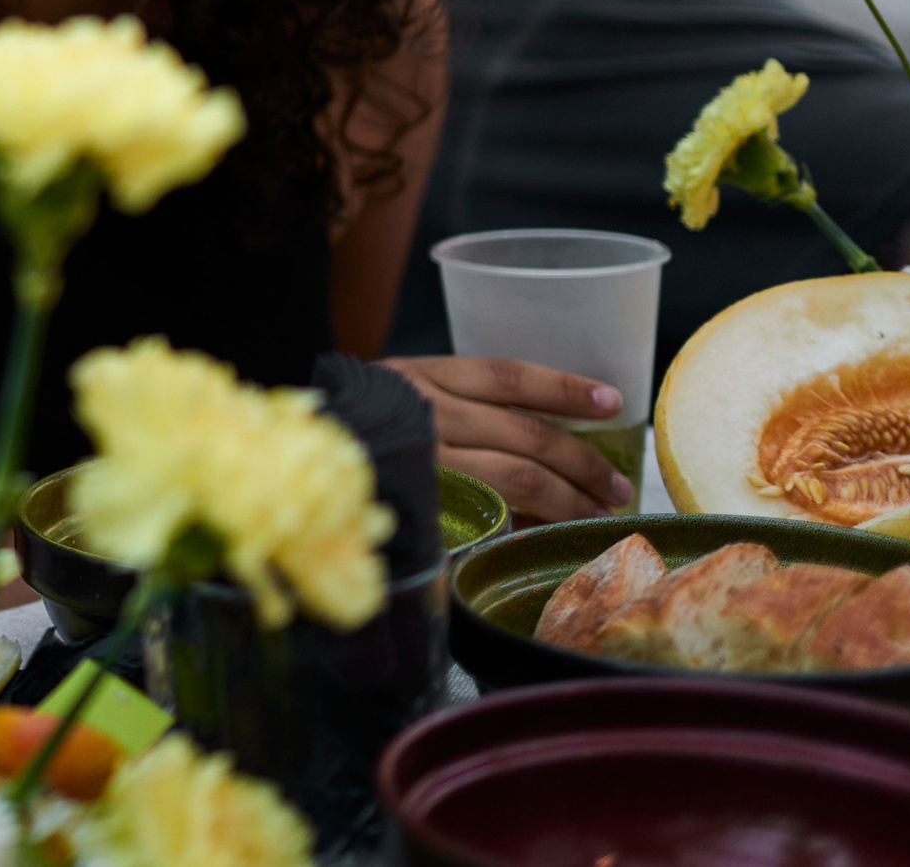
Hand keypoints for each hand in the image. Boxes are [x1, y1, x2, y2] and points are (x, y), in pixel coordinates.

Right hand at [380, 355, 634, 524]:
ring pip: (515, 479)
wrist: (291, 467)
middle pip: (524, 434)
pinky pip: (486, 516)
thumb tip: (538, 441)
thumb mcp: (399, 394)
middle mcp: (424, 415)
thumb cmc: (355, 427)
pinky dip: (524, 526)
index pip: (507, 377)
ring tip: (597, 512)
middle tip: (618, 485)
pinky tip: (547, 533)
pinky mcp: (417, 504)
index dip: (564, 388)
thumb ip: (455, 407)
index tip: (611, 401)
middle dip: (582, 462)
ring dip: (567, 498)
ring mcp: (422, 463)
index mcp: (421, 378)